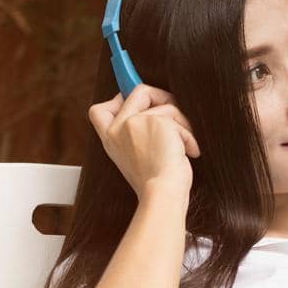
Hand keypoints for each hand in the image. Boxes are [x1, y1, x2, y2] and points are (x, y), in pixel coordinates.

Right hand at [87, 83, 199, 198]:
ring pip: (165, 104)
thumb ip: (139, 132)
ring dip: (181, 123)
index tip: (134, 98)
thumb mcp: (140, 156)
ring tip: (183, 146)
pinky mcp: (153, 120)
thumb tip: (157, 103)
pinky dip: (188, 133)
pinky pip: (177, 114)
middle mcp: (117, 129)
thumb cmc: (158, 183)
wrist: (163, 195)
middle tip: (175, 116)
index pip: (98, 111)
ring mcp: (133, 122)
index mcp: (111, 141)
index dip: (117, 99)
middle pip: (139, 91)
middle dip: (163, 98)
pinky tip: (188, 150)